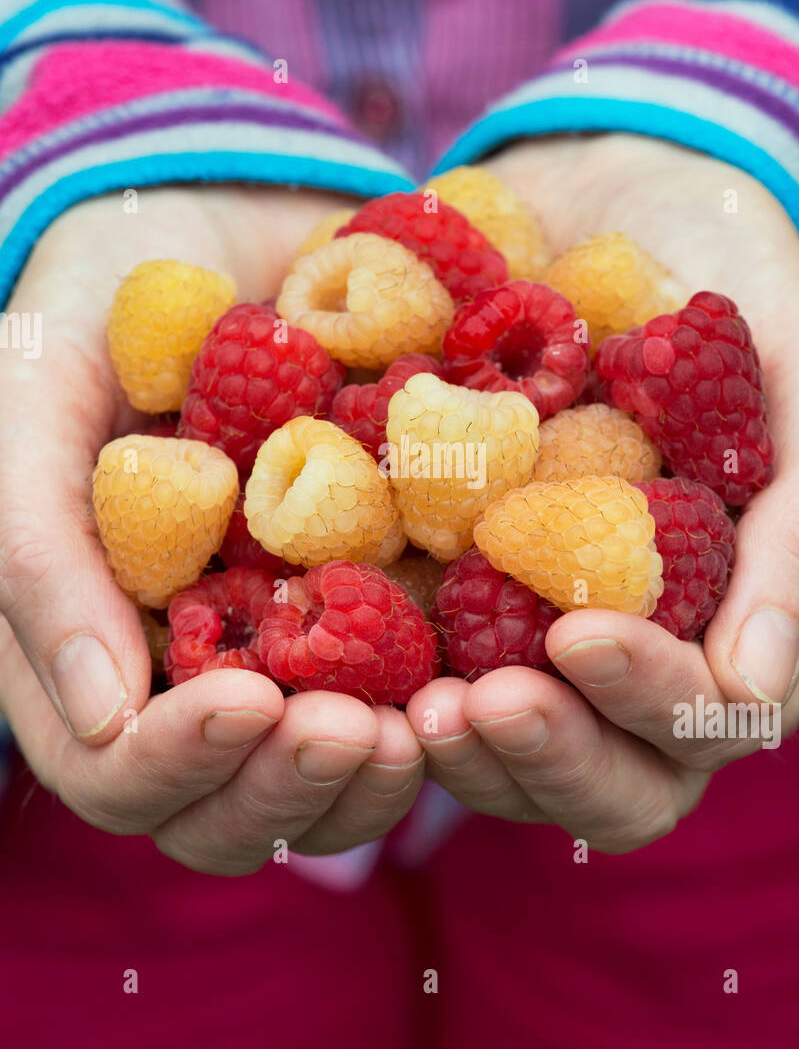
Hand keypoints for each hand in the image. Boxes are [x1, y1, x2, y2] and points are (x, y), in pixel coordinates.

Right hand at [0, 185, 422, 871]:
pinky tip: (502, 667)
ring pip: (335, 788)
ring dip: (383, 778)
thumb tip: (104, 719)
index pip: (120, 775)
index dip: (179, 764)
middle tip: (362, 729)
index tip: (252, 699)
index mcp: (95, 653)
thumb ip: (37, 550)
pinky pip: (424, 700)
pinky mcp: (390, 614)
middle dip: (293, 788)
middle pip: (232, 816)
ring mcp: (298, 657)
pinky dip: (459, 706)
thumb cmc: (102, 308)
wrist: (234, 232)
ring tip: (442, 714)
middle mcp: (197, 679)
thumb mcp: (34, 403)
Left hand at [408, 133, 798, 850]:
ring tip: (406, 703)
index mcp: (743, 619)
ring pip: (518, 761)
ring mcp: (548, 631)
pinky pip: (425, 674)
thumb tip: (752, 691)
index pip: (707, 721)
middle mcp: (649, 650)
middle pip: (614, 783)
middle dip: (548, 754)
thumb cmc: (734, 280)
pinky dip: (385, 683)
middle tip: (472, 706)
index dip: (646, 700)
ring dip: (466, 752)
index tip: (576, 633)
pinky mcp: (461, 593)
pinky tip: (334, 655)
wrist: (612, 194)